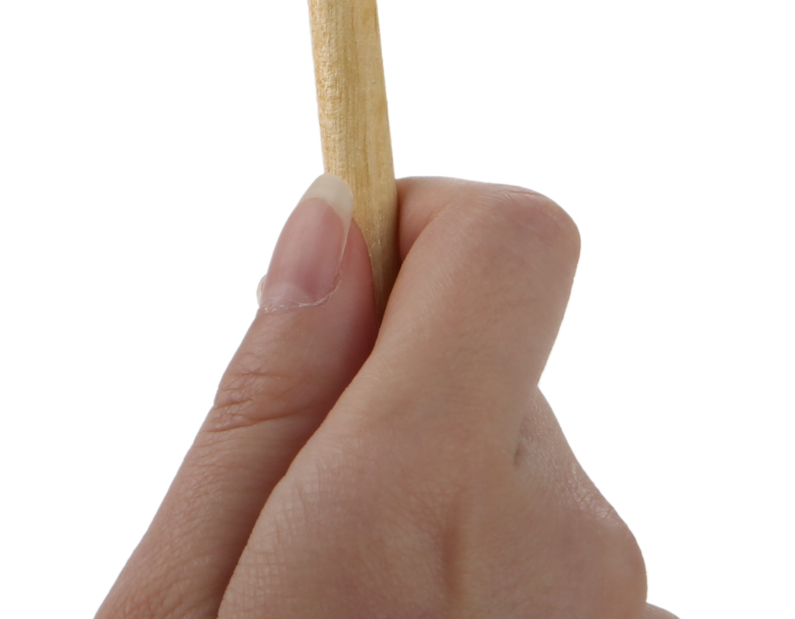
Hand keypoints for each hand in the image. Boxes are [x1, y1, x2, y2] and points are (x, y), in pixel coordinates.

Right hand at [98, 175, 673, 618]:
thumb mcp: (179, 590)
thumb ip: (267, 396)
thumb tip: (331, 218)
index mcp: (429, 498)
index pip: (508, 238)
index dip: (419, 215)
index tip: (335, 271)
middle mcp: (566, 541)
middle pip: (484, 354)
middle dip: (381, 395)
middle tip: (289, 527)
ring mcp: (615, 607)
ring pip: (504, 460)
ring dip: (426, 499)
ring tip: (338, 607)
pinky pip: (543, 549)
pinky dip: (473, 573)